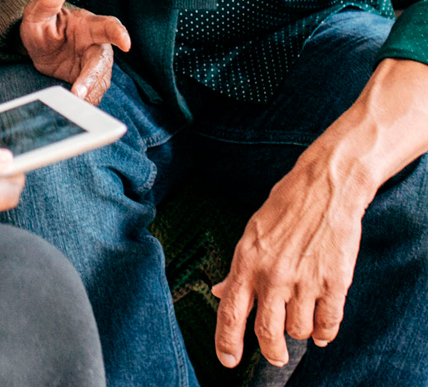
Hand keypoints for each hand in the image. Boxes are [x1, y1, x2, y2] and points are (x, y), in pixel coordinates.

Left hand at [20, 0, 130, 103]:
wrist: (37, 45)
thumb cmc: (41, 24)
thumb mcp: (37, 12)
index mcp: (89, 25)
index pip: (109, 26)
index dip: (119, 33)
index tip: (126, 43)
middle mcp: (96, 45)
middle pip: (103, 62)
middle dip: (94, 77)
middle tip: (80, 91)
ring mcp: (93, 66)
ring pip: (100, 81)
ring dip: (90, 93)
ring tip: (74, 102)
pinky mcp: (88, 82)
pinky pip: (92, 94)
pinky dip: (86, 101)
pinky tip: (77, 108)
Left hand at [212, 147, 368, 368]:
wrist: (325, 188)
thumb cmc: (284, 208)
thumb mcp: (252, 234)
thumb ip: (237, 269)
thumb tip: (217, 292)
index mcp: (246, 261)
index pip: (230, 311)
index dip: (227, 342)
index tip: (228, 361)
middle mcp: (273, 275)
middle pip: (267, 333)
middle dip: (271, 352)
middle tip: (276, 356)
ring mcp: (304, 281)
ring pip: (299, 332)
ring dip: (300, 332)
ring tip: (301, 316)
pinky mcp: (334, 284)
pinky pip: (328, 325)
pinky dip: (325, 333)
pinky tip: (322, 328)